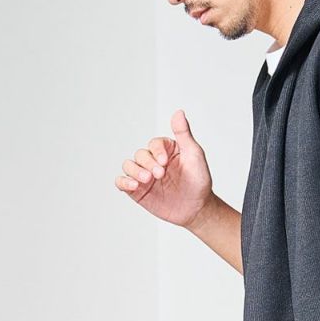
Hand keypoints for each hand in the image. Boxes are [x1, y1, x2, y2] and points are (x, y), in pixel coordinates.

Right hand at [115, 108, 213, 227]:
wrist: (197, 208)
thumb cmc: (198, 180)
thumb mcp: (194, 155)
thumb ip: (184, 134)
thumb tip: (178, 112)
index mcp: (166, 150)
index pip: (154, 143)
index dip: (157, 151)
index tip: (165, 162)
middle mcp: (153, 160)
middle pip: (140, 154)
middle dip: (148, 163)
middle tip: (160, 175)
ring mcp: (144, 175)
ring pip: (128, 165)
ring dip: (134, 171)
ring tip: (147, 180)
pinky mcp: (137, 190)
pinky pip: (121, 182)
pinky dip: (123, 182)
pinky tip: (134, 186)